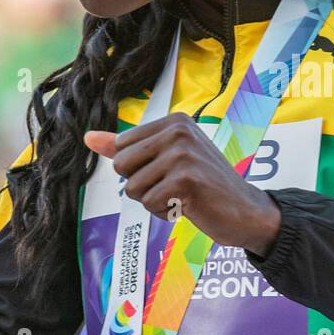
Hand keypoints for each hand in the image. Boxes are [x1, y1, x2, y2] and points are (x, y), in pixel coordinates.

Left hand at [84, 113, 281, 255]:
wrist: (245, 211)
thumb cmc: (203, 184)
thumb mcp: (165, 158)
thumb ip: (126, 147)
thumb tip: (88, 137)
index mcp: (174, 121)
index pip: (121, 147)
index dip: (137, 169)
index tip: (169, 171)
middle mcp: (179, 132)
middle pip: (121, 166)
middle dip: (141, 185)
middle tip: (174, 186)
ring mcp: (183, 155)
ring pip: (132, 188)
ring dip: (153, 201)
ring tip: (182, 196)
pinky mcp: (186, 181)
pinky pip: (148, 204)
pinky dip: (164, 213)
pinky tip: (188, 207)